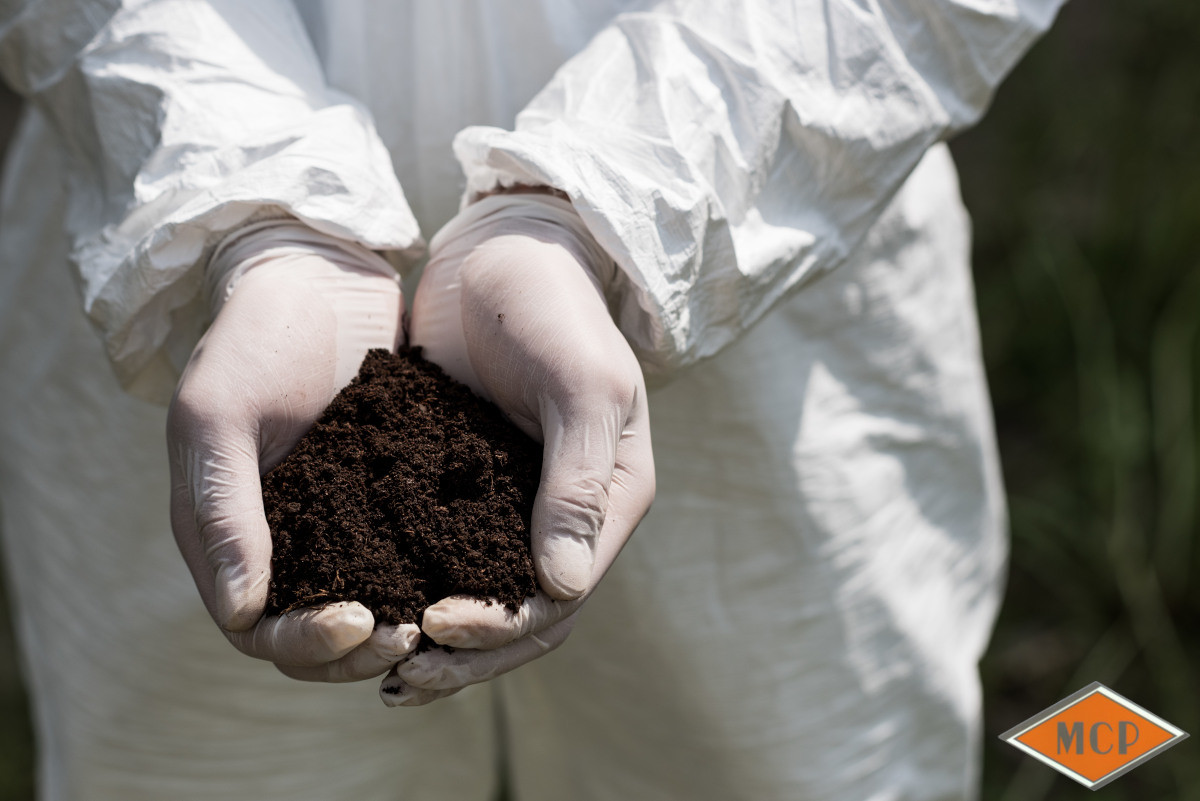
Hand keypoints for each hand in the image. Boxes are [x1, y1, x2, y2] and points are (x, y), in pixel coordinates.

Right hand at [167, 225, 419, 681]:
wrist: (317, 272)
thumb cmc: (255, 335)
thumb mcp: (220, 415)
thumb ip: (225, 511)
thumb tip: (243, 614)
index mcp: (230, 536)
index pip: (263, 630)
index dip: (309, 644)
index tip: (364, 623)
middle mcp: (285, 541)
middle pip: (320, 635)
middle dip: (363, 648)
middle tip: (418, 633)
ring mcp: (337, 520)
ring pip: (369, 602)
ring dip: (404, 621)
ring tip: (452, 614)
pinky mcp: (385, 494)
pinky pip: (408, 551)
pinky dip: (433, 572)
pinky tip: (475, 568)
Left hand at [381, 194, 654, 704]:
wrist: (506, 250)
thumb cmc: (554, 306)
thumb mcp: (582, 384)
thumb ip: (579, 481)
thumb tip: (561, 586)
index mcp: (610, 501)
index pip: (560, 596)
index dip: (501, 627)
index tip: (435, 627)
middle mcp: (568, 516)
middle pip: (522, 616)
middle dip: (465, 655)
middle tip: (398, 678)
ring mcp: (518, 503)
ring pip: (483, 595)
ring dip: (437, 639)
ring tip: (378, 666)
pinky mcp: (470, 484)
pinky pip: (446, 553)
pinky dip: (413, 585)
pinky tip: (364, 601)